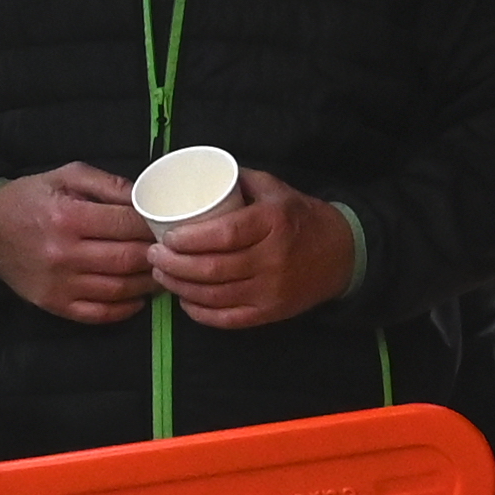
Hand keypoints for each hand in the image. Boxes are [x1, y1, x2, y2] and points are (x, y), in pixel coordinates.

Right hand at [0, 164, 158, 326]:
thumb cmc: (30, 199)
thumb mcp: (66, 176)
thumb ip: (108, 184)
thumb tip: (146, 197)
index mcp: (68, 217)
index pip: (127, 224)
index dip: (154, 226)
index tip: (169, 225)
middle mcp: (64, 254)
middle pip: (127, 259)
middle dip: (158, 256)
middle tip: (175, 252)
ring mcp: (59, 284)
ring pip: (119, 289)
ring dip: (148, 284)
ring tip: (163, 274)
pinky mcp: (54, 305)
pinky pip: (99, 314)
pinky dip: (125, 309)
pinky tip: (138, 297)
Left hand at [149, 170, 361, 333]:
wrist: (342, 253)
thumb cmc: (299, 216)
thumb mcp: (273, 188)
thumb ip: (236, 180)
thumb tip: (192, 175)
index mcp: (273, 222)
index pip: (224, 235)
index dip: (188, 240)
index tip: (165, 236)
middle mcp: (273, 259)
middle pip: (213, 269)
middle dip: (174, 265)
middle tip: (153, 255)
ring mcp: (272, 291)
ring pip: (215, 296)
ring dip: (180, 288)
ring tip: (161, 274)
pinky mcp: (271, 314)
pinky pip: (227, 319)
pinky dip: (200, 312)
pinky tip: (184, 299)